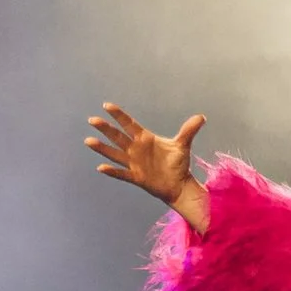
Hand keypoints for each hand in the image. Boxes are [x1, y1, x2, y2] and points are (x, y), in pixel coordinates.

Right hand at [86, 102, 203, 205]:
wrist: (179, 184)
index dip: (119, 115)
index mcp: (145, 139)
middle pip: (118, 136)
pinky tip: (101, 168)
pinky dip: (112, 171)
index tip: (107, 105)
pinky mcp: (136, 177)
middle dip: (106, 128)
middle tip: (92, 120)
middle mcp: (136, 149)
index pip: (129, 124)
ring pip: (115, 154)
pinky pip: (122, 173)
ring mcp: (134, 163)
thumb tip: (201, 117)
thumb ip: (189, 131)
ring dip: (102, 148)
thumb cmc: (178, 163)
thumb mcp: (182, 145)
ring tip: (88, 140)